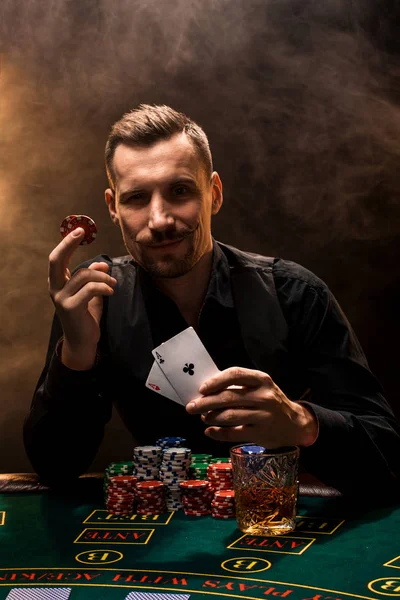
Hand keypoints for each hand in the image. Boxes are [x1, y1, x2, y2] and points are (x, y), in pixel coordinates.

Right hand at [48, 228, 116, 368]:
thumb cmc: (86, 316)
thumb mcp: (90, 293)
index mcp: (58, 283)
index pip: (58, 258)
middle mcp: (55, 289)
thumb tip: (102, 264)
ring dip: (102, 277)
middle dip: (68, 244)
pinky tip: (111, 291)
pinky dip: (103, 287)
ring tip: (112, 284)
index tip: (80, 230)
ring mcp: (61, 298)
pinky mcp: (71, 308)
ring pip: (83, 275)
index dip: (66, 243)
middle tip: (81, 233)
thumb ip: (93, 278)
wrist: (82, 342)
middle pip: (56, 260)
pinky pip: (89, 289)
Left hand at [186, 367, 317, 447]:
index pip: (235, 374)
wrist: (295, 424)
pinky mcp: (261, 434)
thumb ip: (239, 386)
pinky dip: (218, 433)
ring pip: (229, 416)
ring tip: (202, 417)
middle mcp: (264, 396)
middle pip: (228, 397)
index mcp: (262, 380)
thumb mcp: (261, 387)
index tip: (202, 389)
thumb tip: (206, 390)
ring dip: (210, 417)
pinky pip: (233, 433)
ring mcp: (263, 416)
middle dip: (205, 402)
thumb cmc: (270, 402)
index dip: (216, 381)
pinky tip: (209, 431)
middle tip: (191, 406)